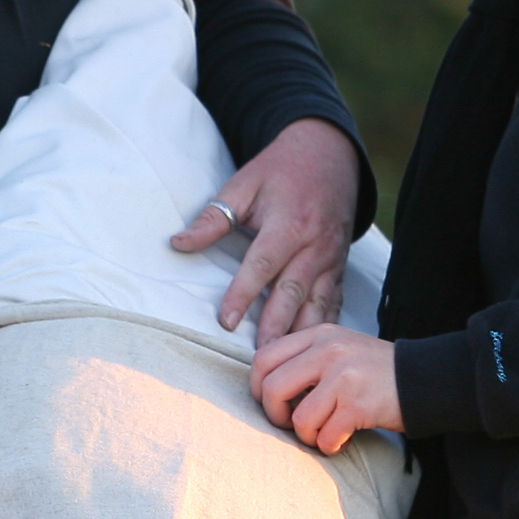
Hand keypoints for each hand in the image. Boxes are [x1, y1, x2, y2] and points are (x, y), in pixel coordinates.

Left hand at [173, 117, 364, 344]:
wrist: (330, 156)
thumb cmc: (280, 170)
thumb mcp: (244, 184)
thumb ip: (214, 217)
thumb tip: (178, 244)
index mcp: (289, 223)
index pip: (262, 265)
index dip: (242, 294)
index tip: (225, 321)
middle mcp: (315, 245)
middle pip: (292, 292)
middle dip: (275, 326)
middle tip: (259, 358)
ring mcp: (332, 260)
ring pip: (317, 304)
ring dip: (300, 335)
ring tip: (285, 362)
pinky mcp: (340, 268)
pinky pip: (334, 303)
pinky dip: (324, 327)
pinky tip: (312, 350)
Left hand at [252, 323, 399, 453]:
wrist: (424, 379)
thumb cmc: (376, 371)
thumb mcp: (340, 348)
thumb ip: (306, 358)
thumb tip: (266, 386)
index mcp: (319, 335)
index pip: (264, 358)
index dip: (258, 387)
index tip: (271, 402)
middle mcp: (328, 351)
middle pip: (272, 388)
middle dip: (276, 415)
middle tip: (293, 423)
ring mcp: (343, 377)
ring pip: (299, 419)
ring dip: (309, 435)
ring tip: (326, 432)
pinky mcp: (358, 404)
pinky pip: (326, 437)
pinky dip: (331, 445)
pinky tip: (343, 439)